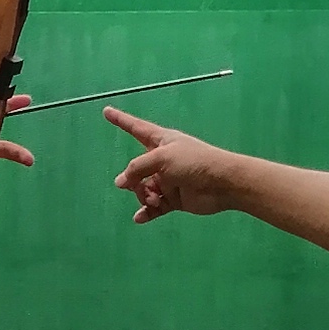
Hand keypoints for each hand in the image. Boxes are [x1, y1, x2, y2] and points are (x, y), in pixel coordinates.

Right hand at [107, 109, 235, 221]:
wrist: (222, 183)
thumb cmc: (193, 162)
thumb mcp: (161, 158)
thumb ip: (137, 168)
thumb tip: (120, 182)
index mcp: (161, 141)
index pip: (136, 128)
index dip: (121, 120)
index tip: (107, 111)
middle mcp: (162, 160)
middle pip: (135, 169)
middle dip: (133, 180)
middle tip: (141, 187)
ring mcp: (168, 180)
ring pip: (143, 190)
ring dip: (144, 196)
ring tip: (154, 200)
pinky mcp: (174, 199)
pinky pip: (154, 206)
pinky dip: (147, 212)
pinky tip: (140, 218)